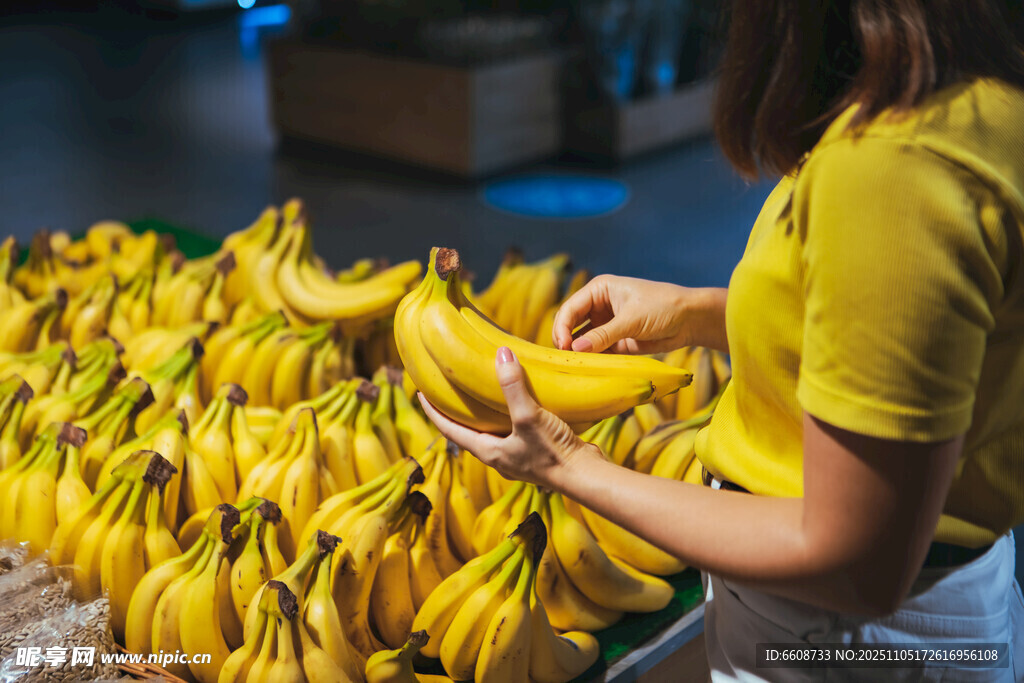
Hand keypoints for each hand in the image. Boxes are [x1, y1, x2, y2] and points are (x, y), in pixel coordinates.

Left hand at [417, 347, 600, 489]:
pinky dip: (510, 415)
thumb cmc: (554, 453)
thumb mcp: (529, 417)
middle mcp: (500, 457)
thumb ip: (513, 387)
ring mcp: (519, 457)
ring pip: (494, 432)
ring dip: (485, 414)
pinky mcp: (537, 453)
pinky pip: (515, 431)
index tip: (420, 393)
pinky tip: (521, 402)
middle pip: (469, 432)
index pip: (450, 430)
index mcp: (489, 452)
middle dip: (458, 412)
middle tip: (449, 390)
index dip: (434, 411)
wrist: (586, 477)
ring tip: (482, 393)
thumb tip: (501, 353)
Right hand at [552, 275, 727, 353]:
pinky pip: (597, 351)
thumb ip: (603, 335)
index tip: (563, 346)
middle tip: (566, 358)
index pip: (570, 308)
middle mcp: (599, 306)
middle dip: (566, 340)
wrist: (690, 320)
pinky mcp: (615, 340)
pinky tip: (589, 368)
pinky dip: (592, 359)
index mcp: (599, 290)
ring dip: (578, 351)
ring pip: (582, 339)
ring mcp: (606, 324)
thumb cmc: (663, 307)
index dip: (562, 327)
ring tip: (575, 365)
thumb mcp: (631, 320)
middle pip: (571, 324)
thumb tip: (576, 349)